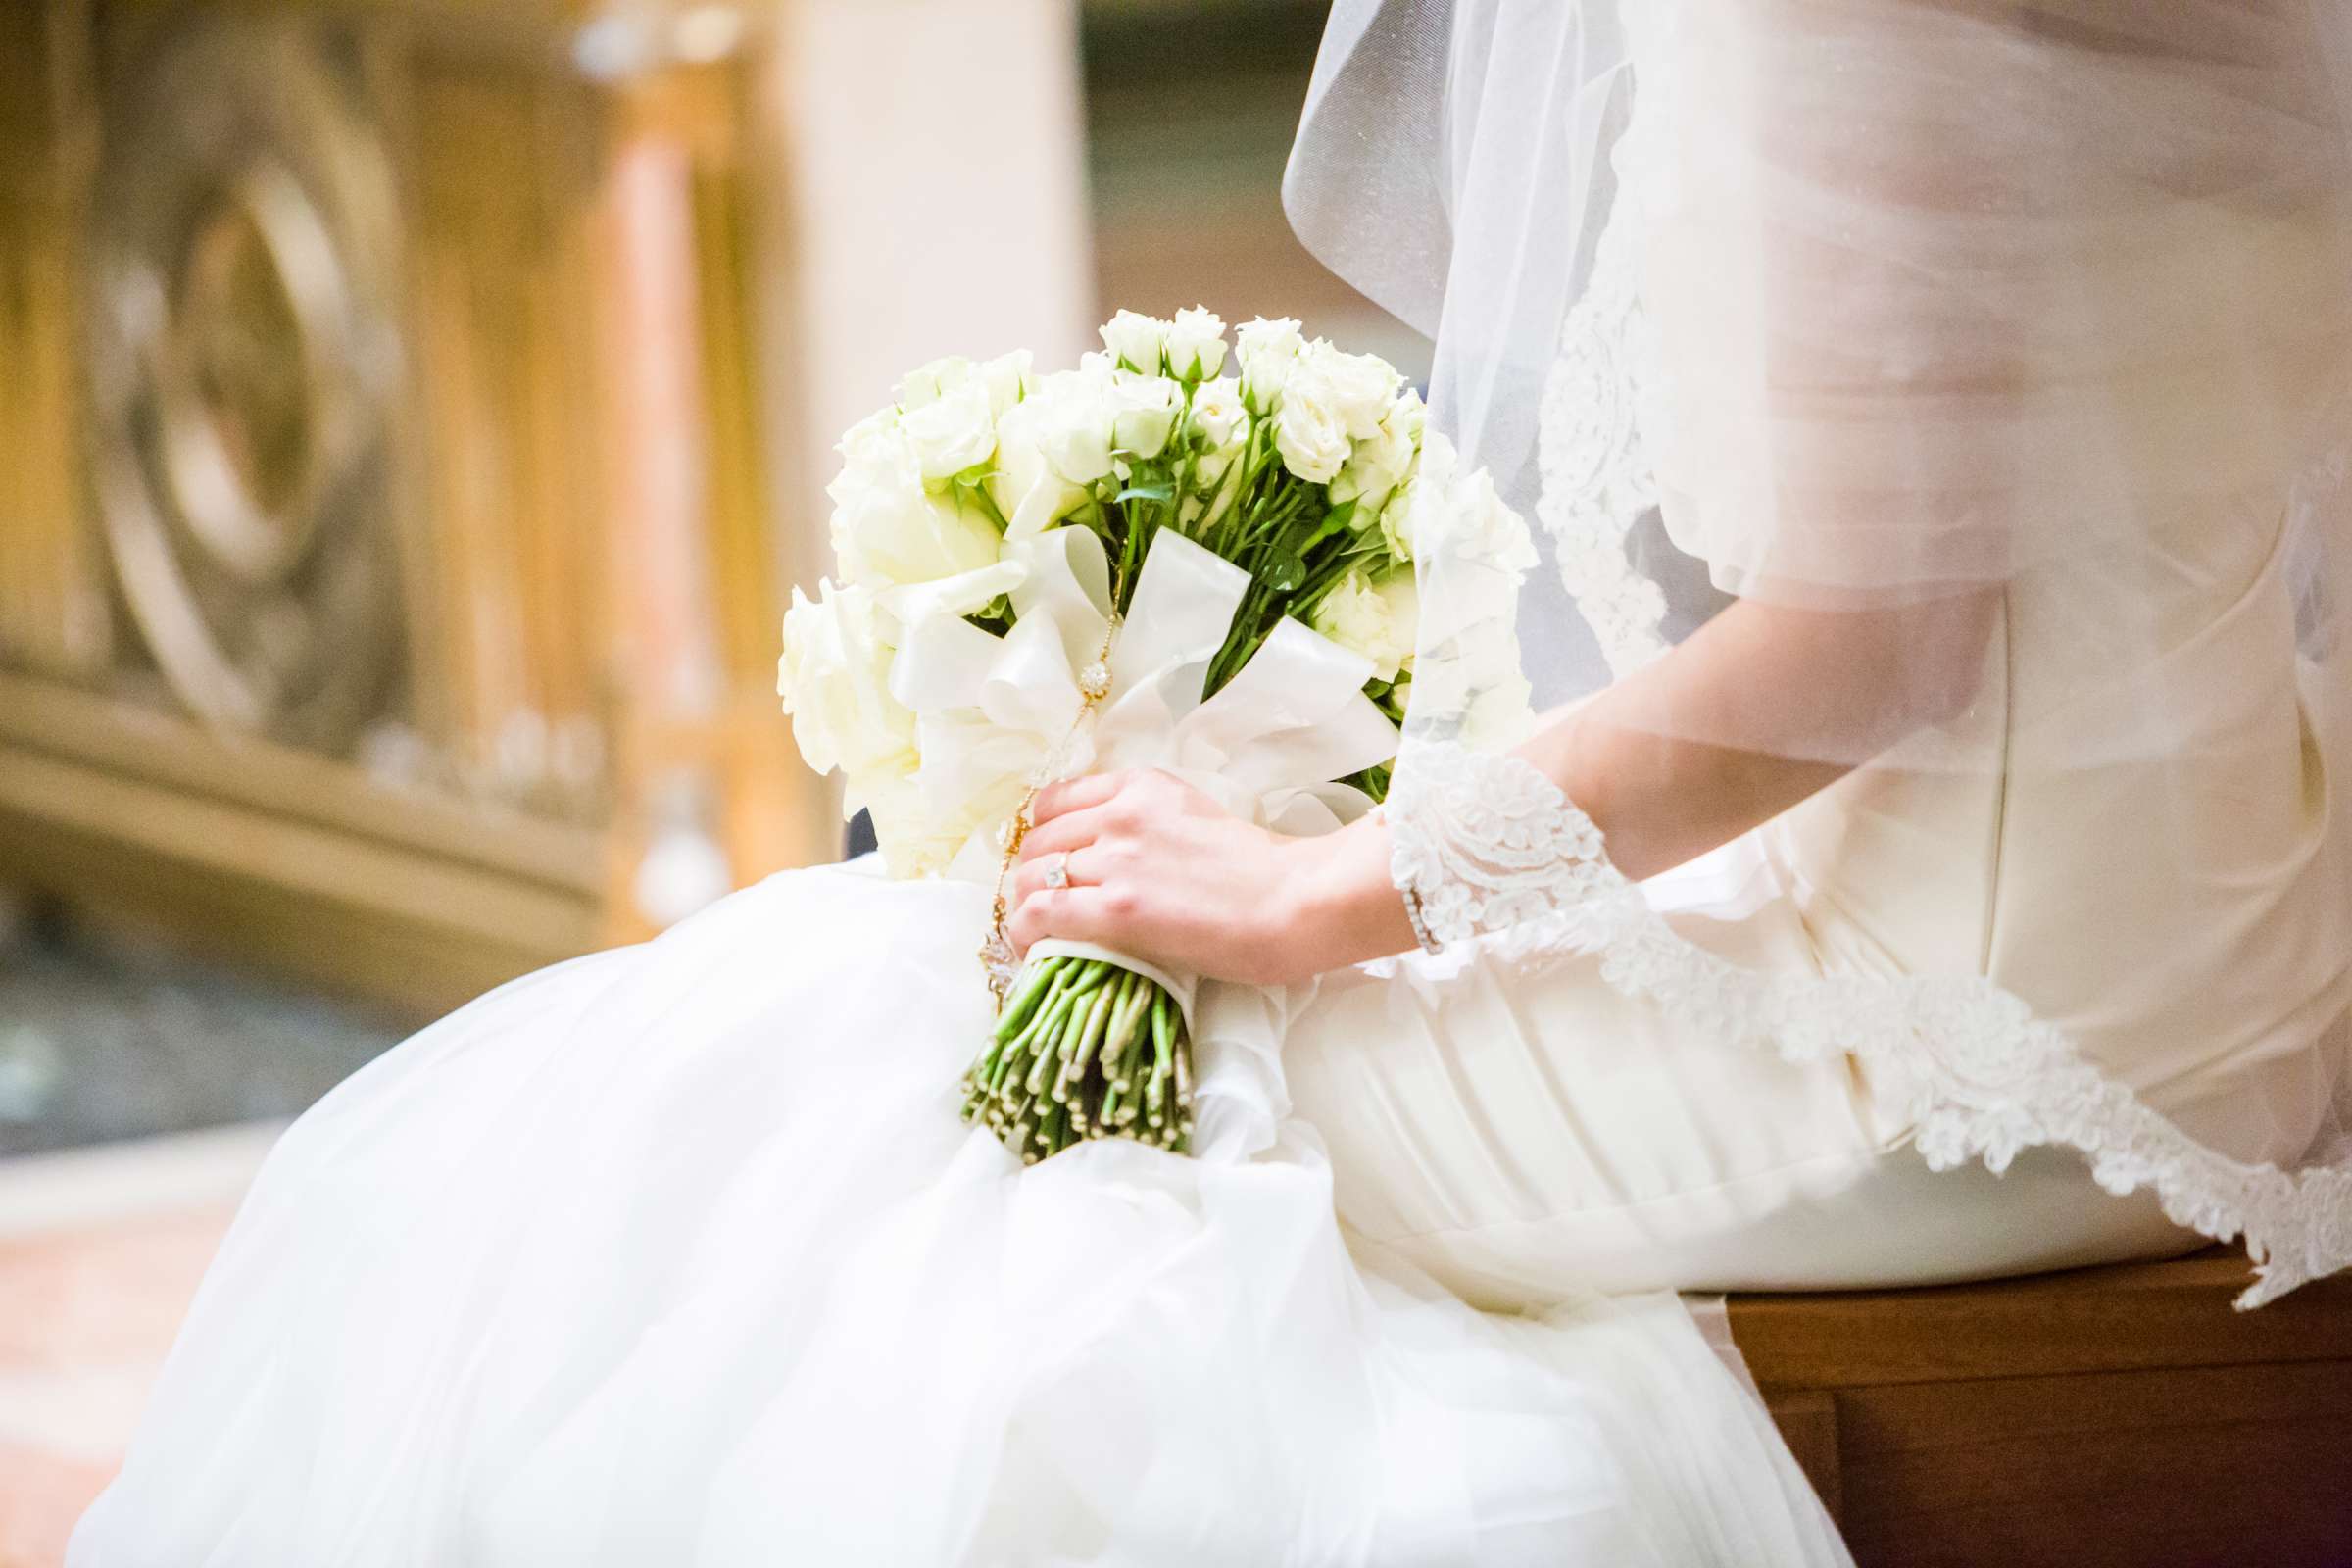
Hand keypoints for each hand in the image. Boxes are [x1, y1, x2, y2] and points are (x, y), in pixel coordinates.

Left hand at [1007, 770, 1415, 986]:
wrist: (1297, 900)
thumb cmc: (1262, 871)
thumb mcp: (1194, 817)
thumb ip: (1146, 824)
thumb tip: (1107, 857)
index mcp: (1140, 787)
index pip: (1055, 802)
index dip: (1044, 838)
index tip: (1051, 863)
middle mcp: (1120, 814)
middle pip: (1038, 842)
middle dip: (1033, 876)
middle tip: (1047, 908)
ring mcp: (1117, 860)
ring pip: (1031, 878)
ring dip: (1027, 908)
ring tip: (1042, 934)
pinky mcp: (1119, 908)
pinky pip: (1040, 914)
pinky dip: (1026, 932)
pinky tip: (1034, 949)